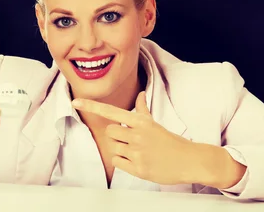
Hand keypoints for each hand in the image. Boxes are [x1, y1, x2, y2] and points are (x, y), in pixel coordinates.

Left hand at [72, 92, 194, 184]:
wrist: (188, 160)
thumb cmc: (170, 141)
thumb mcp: (155, 123)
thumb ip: (143, 110)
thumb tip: (140, 94)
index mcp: (140, 122)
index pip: (111, 112)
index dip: (92, 106)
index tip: (76, 102)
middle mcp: (137, 135)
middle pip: (109, 132)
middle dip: (117, 137)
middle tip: (130, 141)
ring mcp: (137, 152)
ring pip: (112, 148)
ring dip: (120, 150)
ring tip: (136, 152)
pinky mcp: (138, 169)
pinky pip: (117, 162)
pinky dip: (123, 162)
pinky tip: (136, 161)